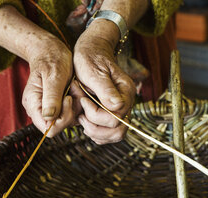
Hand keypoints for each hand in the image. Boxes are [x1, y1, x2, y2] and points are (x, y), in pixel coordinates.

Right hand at [22, 37, 73, 136]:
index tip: (69, 99)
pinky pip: (73, 113)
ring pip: (69, 120)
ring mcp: (50, 109)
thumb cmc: (51, 59)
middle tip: (74, 89)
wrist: (51, 50)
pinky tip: (75, 88)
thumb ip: (52, 97)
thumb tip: (49, 117)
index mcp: (34, 104)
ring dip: (77, 104)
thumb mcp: (54, 76)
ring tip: (74, 85)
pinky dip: (78, 102)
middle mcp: (40, 110)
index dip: (63, 119)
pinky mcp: (59, 107)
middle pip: (60, 126)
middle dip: (72, 109)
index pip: (48, 129)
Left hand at [74, 19, 135, 143]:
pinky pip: (107, 133)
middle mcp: (126, 104)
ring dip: (94, 131)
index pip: (114, 119)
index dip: (94, 114)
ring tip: (81, 116)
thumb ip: (105, 89)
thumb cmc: (90, 58)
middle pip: (117, 132)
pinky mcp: (112, 114)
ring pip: (114, 136)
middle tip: (80, 114)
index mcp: (125, 93)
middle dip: (94, 127)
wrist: (91, 51)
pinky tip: (85, 119)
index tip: (83, 99)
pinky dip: (95, 131)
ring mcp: (120, 110)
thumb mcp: (94, 71)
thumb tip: (117, 106)